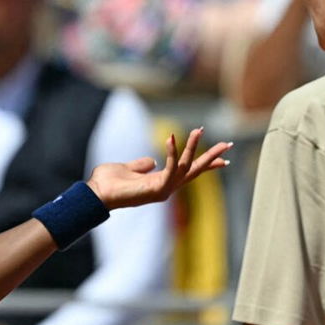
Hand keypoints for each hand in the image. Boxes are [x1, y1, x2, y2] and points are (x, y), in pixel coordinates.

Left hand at [87, 127, 231, 208]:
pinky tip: (171, 137)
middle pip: (194, 171)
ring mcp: (163, 190)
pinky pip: (170, 168)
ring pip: (186, 166)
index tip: (223, 160)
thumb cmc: (108, 183)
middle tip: (228, 145)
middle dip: (211, 158)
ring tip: (199, 130)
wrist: (96, 194)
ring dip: (194, 147)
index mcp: (161, 183)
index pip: (188, 172)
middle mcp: (166, 188)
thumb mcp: (129, 168)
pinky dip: (172, 152)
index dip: (205, 165)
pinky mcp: (157, 189)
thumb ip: (141, 165)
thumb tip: (152, 161)